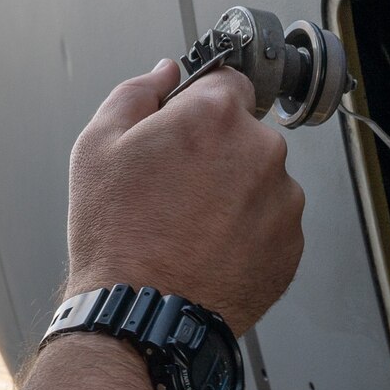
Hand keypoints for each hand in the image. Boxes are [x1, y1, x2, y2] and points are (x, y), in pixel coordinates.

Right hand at [64, 59, 304, 336]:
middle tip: (174, 186)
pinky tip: (208, 247)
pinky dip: (248, 230)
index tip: (184, 127)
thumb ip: (137, 93)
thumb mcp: (98, 145)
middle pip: (244, 132)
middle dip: (216, 150)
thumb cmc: (117, 235)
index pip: (228, 81)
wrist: (143, 316)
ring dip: (235, 191)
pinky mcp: (291, 245)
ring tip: (189, 225)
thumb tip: (166, 73)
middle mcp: (262, 150)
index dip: (200, 104)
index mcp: (217, 115)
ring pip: (260, 179)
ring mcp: (283, 200)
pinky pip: (271, 222)